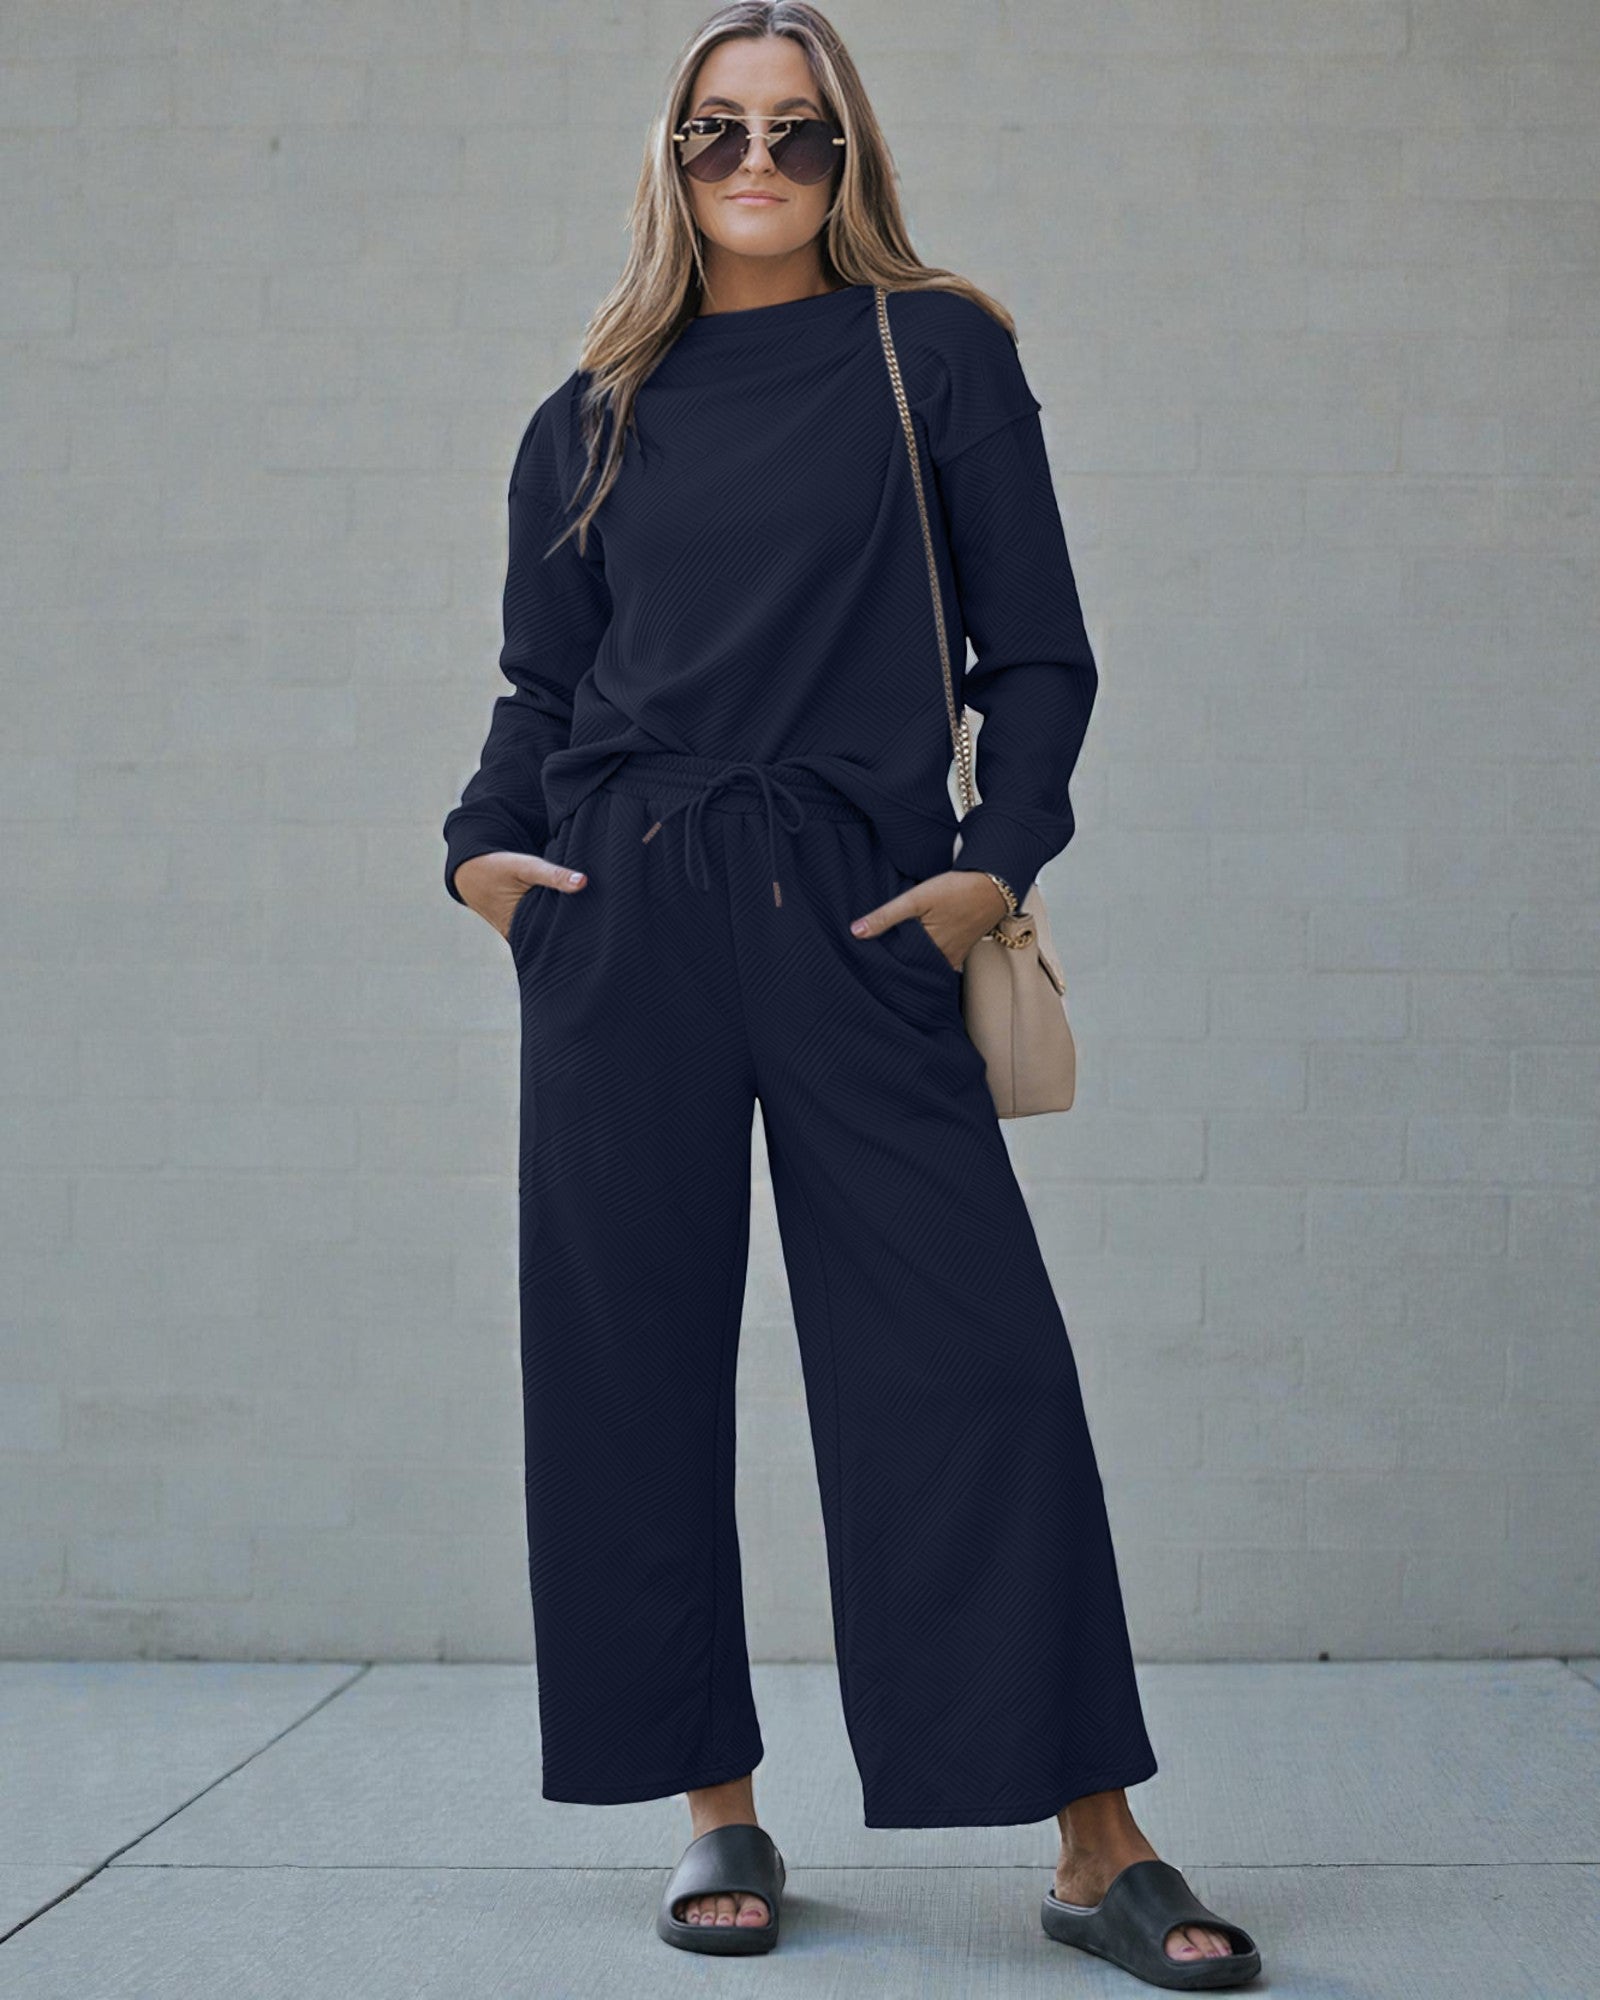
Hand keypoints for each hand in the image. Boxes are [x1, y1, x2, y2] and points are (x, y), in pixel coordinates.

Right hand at [455, 850, 587, 941]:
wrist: (471, 870)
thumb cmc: (499, 868)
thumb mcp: (526, 867)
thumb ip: (554, 875)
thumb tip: (583, 882)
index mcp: (518, 929)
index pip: (555, 941)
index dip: (576, 939)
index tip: (600, 935)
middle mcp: (518, 938)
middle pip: (553, 943)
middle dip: (574, 939)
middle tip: (602, 934)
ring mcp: (519, 936)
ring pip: (548, 938)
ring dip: (565, 933)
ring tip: (594, 931)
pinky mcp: (521, 929)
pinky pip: (543, 932)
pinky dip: (556, 927)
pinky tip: (576, 923)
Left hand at [849, 869, 1009, 970]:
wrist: (994, 886)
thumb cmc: (957, 890)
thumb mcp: (916, 898)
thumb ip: (886, 916)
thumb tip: (856, 932)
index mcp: (928, 949)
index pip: (896, 963)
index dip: (880, 960)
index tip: (864, 959)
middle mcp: (941, 959)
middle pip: (911, 966)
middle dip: (894, 964)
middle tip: (872, 961)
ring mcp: (953, 957)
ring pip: (925, 965)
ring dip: (911, 961)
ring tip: (892, 955)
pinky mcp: (961, 951)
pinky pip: (940, 962)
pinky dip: (927, 958)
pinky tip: (919, 950)